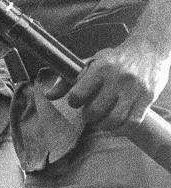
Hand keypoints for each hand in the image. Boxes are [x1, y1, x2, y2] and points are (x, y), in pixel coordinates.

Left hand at [47, 43, 170, 130]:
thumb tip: (48, 96)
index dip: (74, 102)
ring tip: (104, 118)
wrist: (150, 48)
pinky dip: (122, 128)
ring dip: (104, 124)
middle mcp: (118, 78)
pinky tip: (119, 122)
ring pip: (112, 120)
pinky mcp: (148, 97)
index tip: (79, 100)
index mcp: (101, 68)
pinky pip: (131, 123)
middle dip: (89, 115)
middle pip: (93, 112)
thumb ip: (68, 79)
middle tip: (93, 110)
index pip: (77, 95)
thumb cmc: (116, 59)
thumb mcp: (91, 63)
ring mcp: (134, 89)